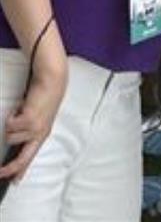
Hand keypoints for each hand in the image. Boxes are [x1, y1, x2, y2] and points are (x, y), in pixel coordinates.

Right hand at [0, 62, 66, 182]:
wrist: (52, 81)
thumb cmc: (44, 97)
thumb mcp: (39, 117)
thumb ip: (30, 130)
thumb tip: (17, 142)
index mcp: (42, 134)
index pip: (30, 157)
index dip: (21, 171)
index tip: (14, 182)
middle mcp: (40, 134)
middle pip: (22, 159)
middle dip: (10, 169)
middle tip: (0, 172)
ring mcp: (35, 128)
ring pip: (10, 136)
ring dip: (11, 124)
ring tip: (20, 112)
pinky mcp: (29, 120)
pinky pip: (10, 124)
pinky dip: (12, 114)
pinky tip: (21, 106)